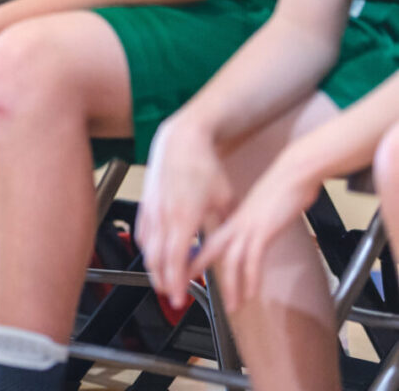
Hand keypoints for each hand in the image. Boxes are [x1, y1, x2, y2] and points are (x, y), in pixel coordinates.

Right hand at [136, 116, 235, 310]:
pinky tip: (151, 254)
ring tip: (162, 281)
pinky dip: (146, 248)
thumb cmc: (204, 167)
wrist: (181, 140)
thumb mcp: (225, 199)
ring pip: (147, 247)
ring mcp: (152, 209)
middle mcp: (164, 216)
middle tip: (173, 298)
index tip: (181, 299)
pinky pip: (142, 231)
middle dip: (165, 282)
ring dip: (154, 268)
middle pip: (158, 259)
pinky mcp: (146, 201)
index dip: (177, 282)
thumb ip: (224, 227)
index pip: (176, 260)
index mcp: (185, 218)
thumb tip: (232, 246)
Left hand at [193, 146, 320, 309]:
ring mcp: (246, 228)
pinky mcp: (262, 231)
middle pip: (207, 252)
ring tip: (232, 306)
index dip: (193, 258)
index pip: (205, 242)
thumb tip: (246, 235)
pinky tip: (251, 294)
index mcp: (230, 219)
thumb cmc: (280, 188)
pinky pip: (252, 261)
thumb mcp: (258, 208)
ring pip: (229, 262)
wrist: (293, 172)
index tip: (185, 273)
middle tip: (186, 291)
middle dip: (195, 273)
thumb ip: (248, 222)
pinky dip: (250, 280)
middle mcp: (233, 224)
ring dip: (231, 287)